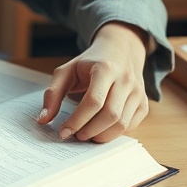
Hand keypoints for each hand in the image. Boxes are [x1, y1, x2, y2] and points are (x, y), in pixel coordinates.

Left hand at [37, 22, 149, 142]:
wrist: (120, 50)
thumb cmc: (90, 62)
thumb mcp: (67, 70)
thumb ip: (53, 93)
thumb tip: (43, 120)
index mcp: (105, 68)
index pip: (94, 101)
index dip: (77, 120)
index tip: (63, 132)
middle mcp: (126, 80)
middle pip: (110, 115)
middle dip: (89, 130)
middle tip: (75, 136)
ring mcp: (138, 92)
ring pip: (122, 124)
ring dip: (101, 135)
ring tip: (86, 135)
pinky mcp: (143, 103)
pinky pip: (130, 126)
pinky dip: (114, 134)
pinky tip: (100, 131)